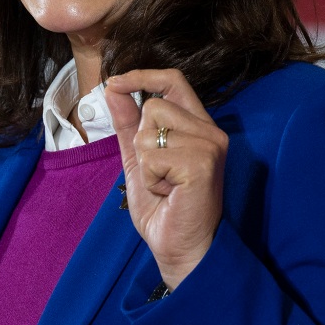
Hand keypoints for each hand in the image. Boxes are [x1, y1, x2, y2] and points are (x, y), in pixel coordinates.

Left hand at [105, 69, 227, 288]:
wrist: (180, 248)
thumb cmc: (164, 208)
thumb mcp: (139, 158)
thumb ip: (128, 123)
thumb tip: (113, 88)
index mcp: (198, 126)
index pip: (174, 81)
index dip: (143, 76)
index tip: (116, 82)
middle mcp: (210, 131)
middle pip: (154, 104)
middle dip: (140, 139)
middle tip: (158, 172)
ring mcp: (210, 145)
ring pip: (148, 129)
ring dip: (145, 162)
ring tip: (165, 184)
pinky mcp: (202, 163)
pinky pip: (152, 155)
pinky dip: (150, 177)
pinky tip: (168, 193)